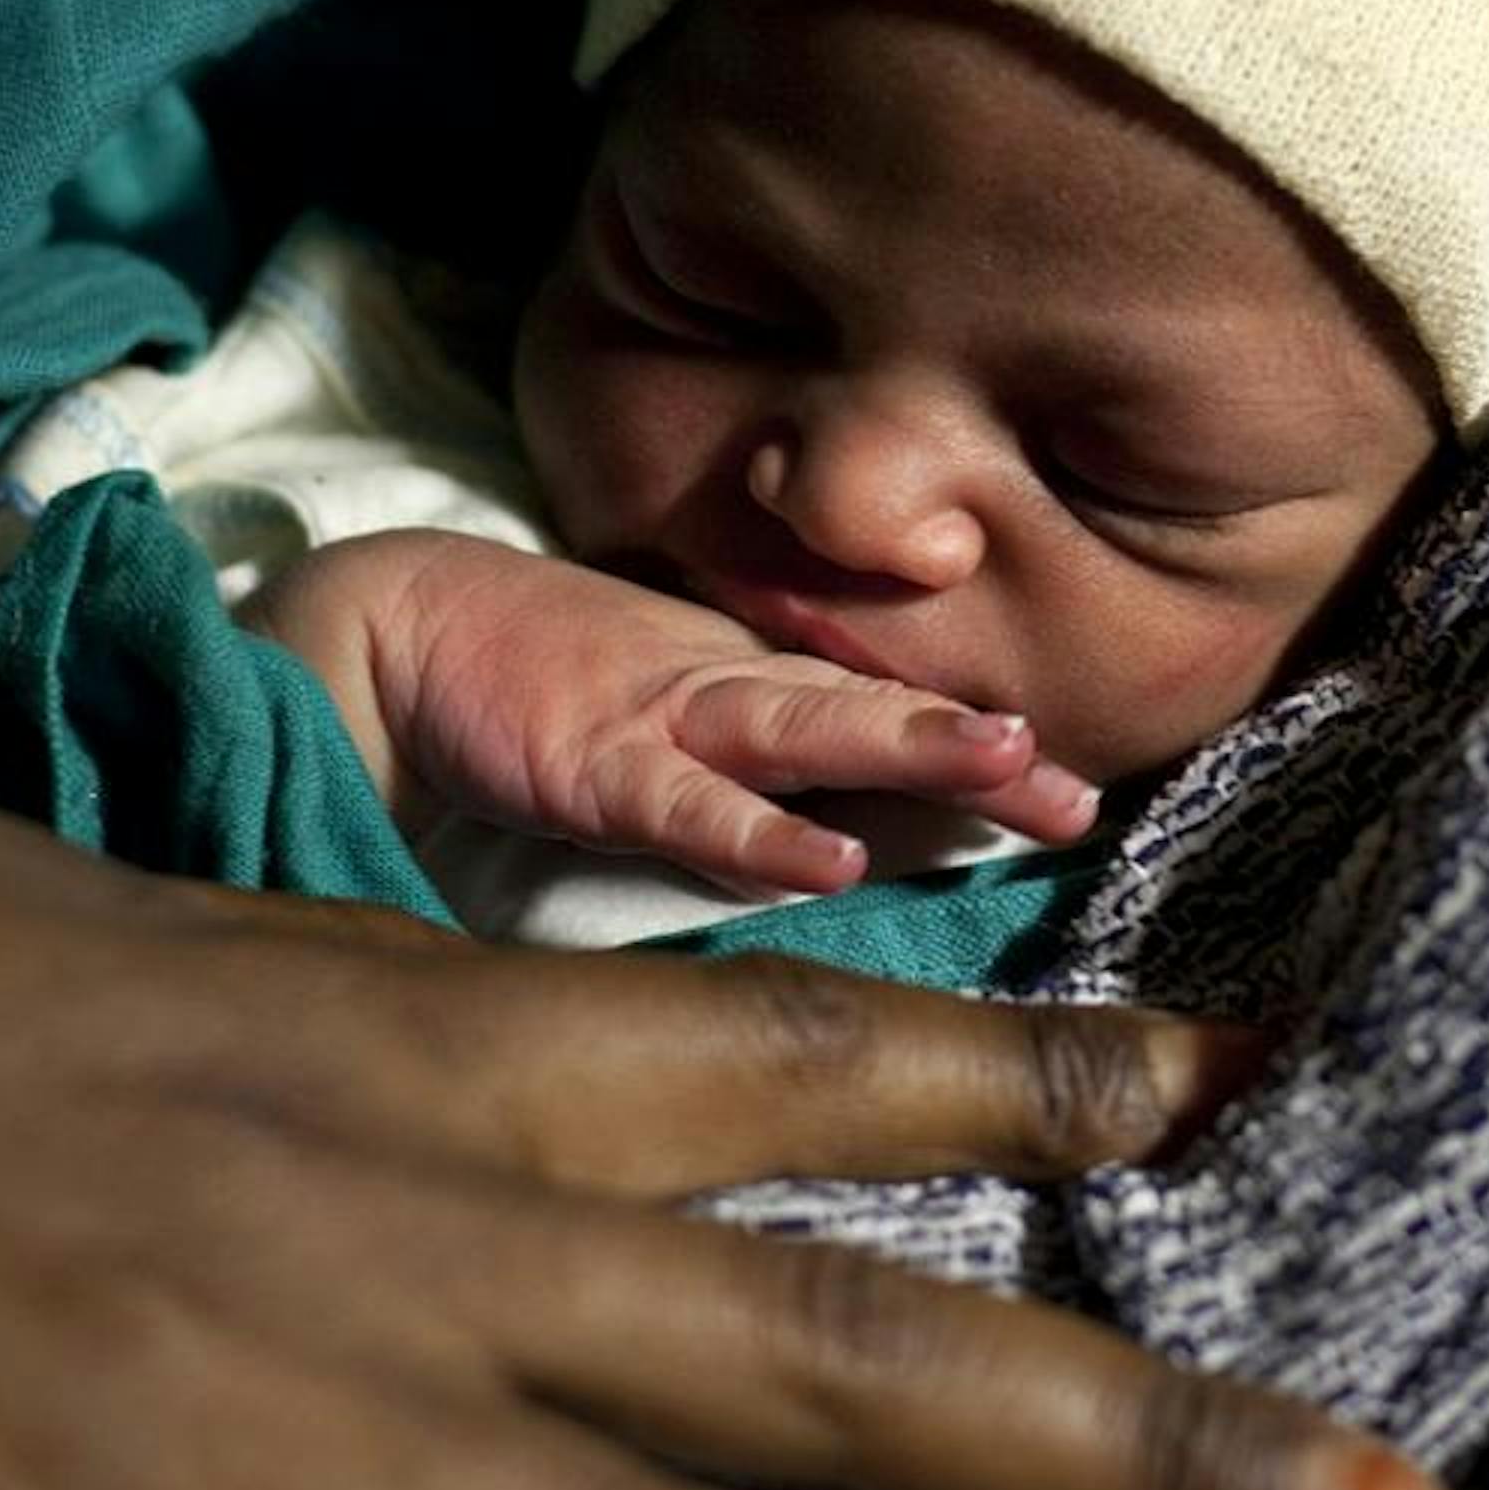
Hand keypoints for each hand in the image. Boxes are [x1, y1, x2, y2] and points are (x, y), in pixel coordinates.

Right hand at [0, 770, 1437, 1489]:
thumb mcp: (35, 932)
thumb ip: (246, 1021)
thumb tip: (361, 1081)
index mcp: (354, 1015)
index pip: (774, 1037)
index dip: (1017, 1054)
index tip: (1224, 1068)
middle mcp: (370, 1203)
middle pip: (835, 1337)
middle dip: (1134, 1432)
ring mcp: (237, 1401)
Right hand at [262, 529, 1100, 894]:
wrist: (404, 627)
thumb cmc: (543, 681)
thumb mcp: (674, 717)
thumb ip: (761, 765)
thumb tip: (858, 830)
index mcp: (760, 686)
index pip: (893, 717)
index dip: (987, 755)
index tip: (1084, 796)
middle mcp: (737, 692)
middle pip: (883, 716)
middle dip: (987, 756)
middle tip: (1084, 795)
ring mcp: (671, 720)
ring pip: (813, 730)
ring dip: (914, 746)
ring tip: (1009, 763)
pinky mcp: (597, 760)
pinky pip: (690, 804)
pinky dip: (760, 833)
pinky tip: (831, 862)